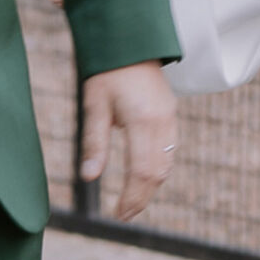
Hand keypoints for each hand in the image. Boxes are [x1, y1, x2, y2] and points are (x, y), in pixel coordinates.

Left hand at [78, 61, 175, 221]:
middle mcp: (161, 122)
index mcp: (141, 120)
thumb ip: (94, 143)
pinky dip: (158, 171)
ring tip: (132, 203)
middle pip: (157, 173)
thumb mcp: (94, 105)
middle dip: (141, 198)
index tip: (118, 214)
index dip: (131, 197)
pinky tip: (144, 179)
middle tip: (124, 215)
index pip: (141, 171)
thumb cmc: (108, 73)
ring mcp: (170, 119)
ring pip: (167, 164)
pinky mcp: (171, 116)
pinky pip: (170, 152)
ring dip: (151, 187)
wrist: (131, 43)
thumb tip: (89, 177)